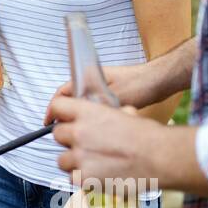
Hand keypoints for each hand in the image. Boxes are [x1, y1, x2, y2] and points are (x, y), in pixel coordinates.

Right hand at [44, 61, 159, 122]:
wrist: (159, 81)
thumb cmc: (138, 84)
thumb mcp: (112, 99)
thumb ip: (93, 108)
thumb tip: (77, 122)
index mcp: (87, 76)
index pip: (61, 93)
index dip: (52, 109)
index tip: (48, 122)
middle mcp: (91, 80)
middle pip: (70, 100)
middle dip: (66, 116)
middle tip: (64, 131)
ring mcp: (99, 87)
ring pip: (82, 105)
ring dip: (80, 117)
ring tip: (80, 131)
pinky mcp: (108, 94)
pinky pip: (93, 107)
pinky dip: (92, 117)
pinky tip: (96, 128)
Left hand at [50, 96, 161, 198]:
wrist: (160, 157)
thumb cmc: (148, 136)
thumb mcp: (124, 113)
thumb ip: (104, 115)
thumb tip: (102, 117)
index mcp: (88, 112)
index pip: (57, 106)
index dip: (58, 114)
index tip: (60, 120)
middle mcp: (79, 132)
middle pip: (57, 135)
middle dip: (69, 141)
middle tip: (85, 145)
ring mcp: (79, 156)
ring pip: (61, 160)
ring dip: (74, 162)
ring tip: (93, 163)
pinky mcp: (84, 177)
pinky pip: (72, 178)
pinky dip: (82, 179)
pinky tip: (98, 175)